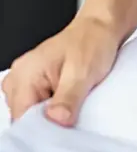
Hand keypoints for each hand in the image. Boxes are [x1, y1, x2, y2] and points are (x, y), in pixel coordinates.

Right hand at [1, 15, 119, 125]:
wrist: (102, 26)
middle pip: (25, 117)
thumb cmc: (93, 40)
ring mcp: (27, 80)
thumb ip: (68, 97)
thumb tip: (56, 119)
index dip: (44, 124)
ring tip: (73, 96)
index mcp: (25, 73)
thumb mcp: (83, 71)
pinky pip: (40, 106)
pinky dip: (55, 106)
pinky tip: (70, 97)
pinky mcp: (37, 83)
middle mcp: (20, 77)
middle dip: (49, 119)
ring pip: (33, 113)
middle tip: (73, 105)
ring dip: (53, 112)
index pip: (22, 117)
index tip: (65, 120)